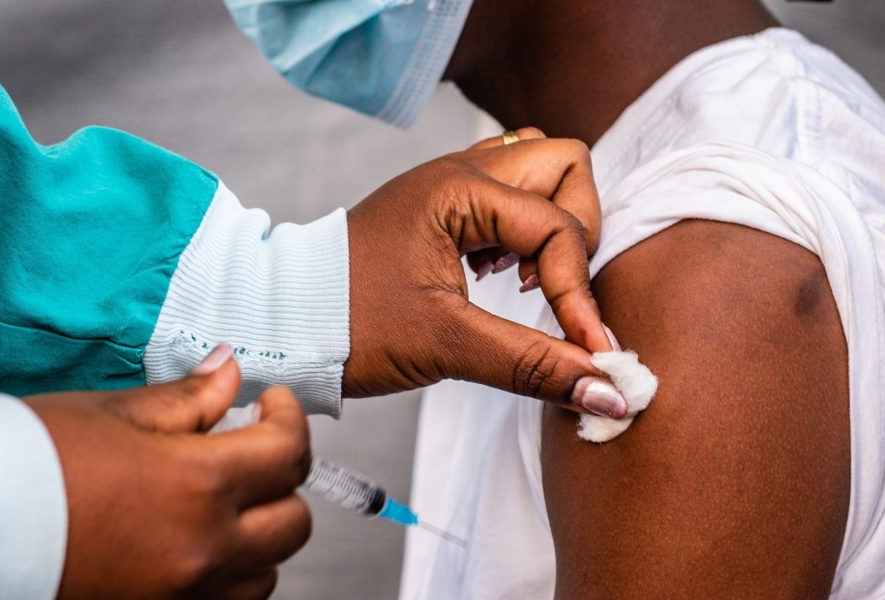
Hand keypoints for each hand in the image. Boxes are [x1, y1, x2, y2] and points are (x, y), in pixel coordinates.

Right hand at [26, 346, 309, 599]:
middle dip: (281, 480)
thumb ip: (185, 400)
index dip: (289, 420)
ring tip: (220, 503)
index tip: (274, 407)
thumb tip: (228, 373)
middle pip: (292, 521)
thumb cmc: (21, 466)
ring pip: (265, 570)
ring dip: (257, 534)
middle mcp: (202, 548)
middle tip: (252, 451)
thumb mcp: (110, 415)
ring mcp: (184, 593)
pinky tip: (196, 543)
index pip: (287, 453)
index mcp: (197, 485)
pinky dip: (228, 573)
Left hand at [345, 128, 627, 417]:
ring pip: (540, 170)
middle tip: (549, 289)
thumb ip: (534, 365)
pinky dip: (523, 229)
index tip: (589, 352)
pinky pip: (511, 193)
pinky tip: (498, 274)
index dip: (579, 294)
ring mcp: (452, 183)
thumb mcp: (447, 347)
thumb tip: (607, 392)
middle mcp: (461, 171)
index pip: (559, 227)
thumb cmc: (346, 324)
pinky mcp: (444, 206)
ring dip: (552, 223)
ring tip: (521, 280)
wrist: (278, 319)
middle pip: (566, 165)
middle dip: (577, 230)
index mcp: (461, 191)